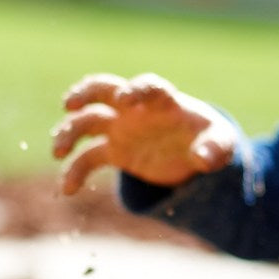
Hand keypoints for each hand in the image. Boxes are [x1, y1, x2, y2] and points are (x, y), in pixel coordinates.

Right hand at [52, 72, 237, 194]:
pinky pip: (89, 158)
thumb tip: (203, 160)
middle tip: (69, 104)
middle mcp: (137, 110)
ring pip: (88, 122)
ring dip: (69, 133)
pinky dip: (75, 172)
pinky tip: (68, 191)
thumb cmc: (209, 138)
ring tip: (58, 152)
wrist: (198, 152)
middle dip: (85, 93)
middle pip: (104, 90)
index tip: (126, 99)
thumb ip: (213, 149)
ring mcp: (122, 129)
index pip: (148, 87)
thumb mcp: (220, 143)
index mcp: (164, 101)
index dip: (137, 90)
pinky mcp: (115, 151)